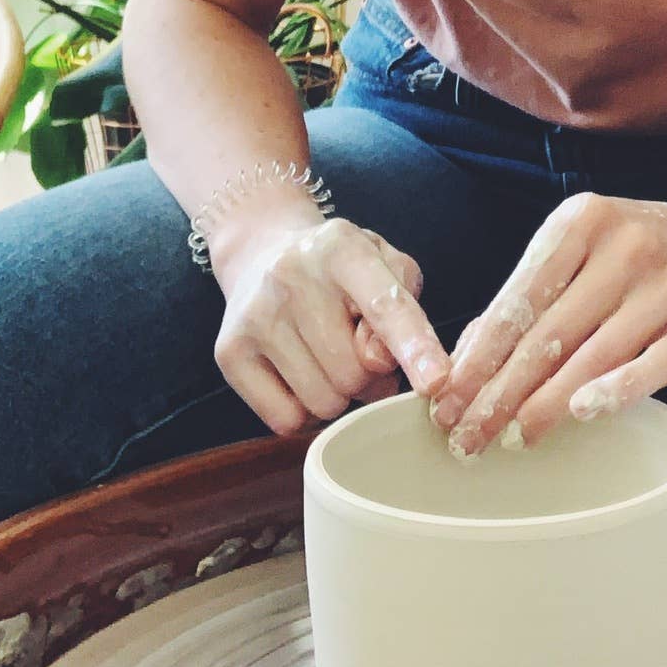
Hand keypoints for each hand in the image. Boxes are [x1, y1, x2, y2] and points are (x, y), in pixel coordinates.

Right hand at [213, 215, 453, 435]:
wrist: (262, 252)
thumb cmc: (340, 269)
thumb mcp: (384, 265)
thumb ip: (404, 306)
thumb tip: (383, 363)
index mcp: (341, 247)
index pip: (386, 305)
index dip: (415, 346)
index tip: (437, 381)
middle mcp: (291, 276)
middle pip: (355, 373)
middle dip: (369, 375)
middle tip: (357, 349)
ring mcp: (255, 315)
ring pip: (323, 402)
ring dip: (338, 394)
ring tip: (327, 356)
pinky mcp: (228, 352)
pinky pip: (285, 420)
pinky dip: (303, 411)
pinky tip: (299, 373)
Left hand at [428, 192, 666, 459]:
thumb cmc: (630, 254)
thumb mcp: (578, 250)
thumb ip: (528, 296)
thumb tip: (467, 359)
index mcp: (583, 221)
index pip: (519, 297)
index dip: (479, 354)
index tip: (445, 399)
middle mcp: (626, 246)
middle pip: (551, 331)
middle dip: (501, 390)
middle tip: (465, 434)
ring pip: (596, 352)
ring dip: (547, 401)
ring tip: (511, 436)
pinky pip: (655, 364)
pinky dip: (618, 390)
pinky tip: (582, 413)